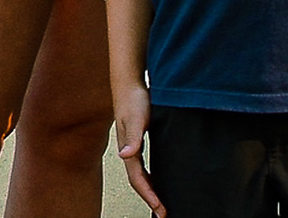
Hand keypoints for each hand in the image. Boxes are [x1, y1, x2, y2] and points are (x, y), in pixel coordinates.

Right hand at [114, 83, 163, 216]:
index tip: (161, 208)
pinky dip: (150, 177)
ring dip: (150, 190)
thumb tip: (125, 155)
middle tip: (163, 213)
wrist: (129, 83)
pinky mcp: (138, 140)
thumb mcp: (137, 117)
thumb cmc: (133, 99)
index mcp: (128, 150)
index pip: (138, 180)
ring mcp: (132, 147)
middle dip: (150, 199)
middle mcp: (128, 152)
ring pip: (140, 176)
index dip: (149, 196)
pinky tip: (157, 179)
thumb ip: (133, 137)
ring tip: (160, 203)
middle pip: (139, 182)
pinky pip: (143, 166)